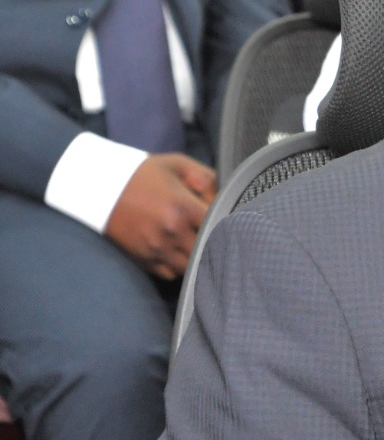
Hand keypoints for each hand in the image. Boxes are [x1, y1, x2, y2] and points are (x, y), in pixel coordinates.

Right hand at [103, 154, 216, 279]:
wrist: (101, 188)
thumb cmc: (144, 174)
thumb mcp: (179, 164)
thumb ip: (207, 179)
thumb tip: (223, 199)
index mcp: (185, 208)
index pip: (220, 225)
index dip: (226, 222)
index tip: (226, 218)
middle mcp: (173, 232)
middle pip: (208, 249)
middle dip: (214, 241)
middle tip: (214, 232)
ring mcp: (157, 249)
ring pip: (191, 266)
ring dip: (197, 257)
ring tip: (196, 244)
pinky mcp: (144, 259)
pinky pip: (171, 274)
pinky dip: (178, 267)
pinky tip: (179, 253)